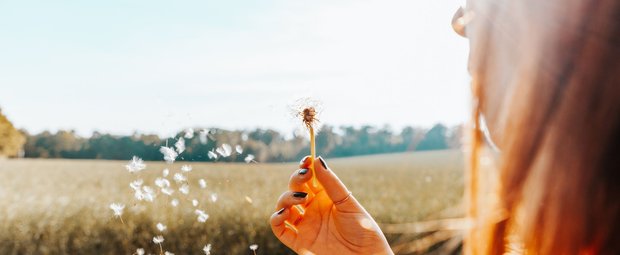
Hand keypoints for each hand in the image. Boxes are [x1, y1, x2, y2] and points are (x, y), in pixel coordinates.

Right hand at [270, 156, 392, 254]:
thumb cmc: (363, 230)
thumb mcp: (348, 203)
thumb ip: (331, 183)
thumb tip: (317, 160)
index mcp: (325, 198)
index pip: (309, 179)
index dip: (304, 167)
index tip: (307, 159)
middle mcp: (312, 210)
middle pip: (294, 189)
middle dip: (296, 179)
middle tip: (305, 175)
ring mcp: (305, 225)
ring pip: (284, 206)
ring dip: (286, 198)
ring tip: (301, 198)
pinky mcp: (299, 242)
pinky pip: (280, 230)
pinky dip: (276, 219)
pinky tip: (284, 213)